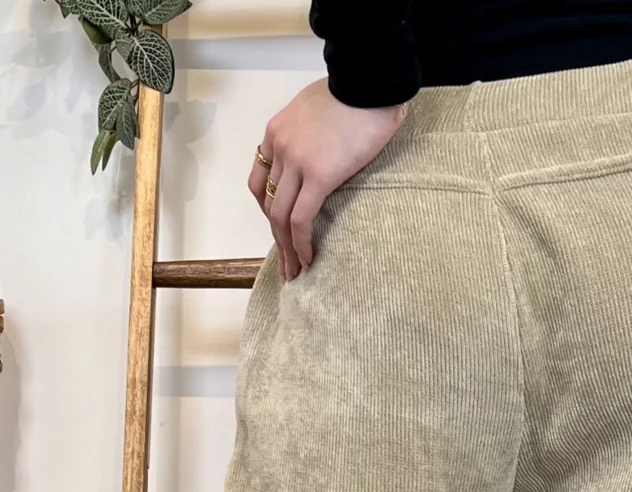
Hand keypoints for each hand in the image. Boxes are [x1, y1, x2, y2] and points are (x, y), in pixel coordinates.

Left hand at [250, 80, 407, 278]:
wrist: (370, 80)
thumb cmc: (355, 91)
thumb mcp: (319, 107)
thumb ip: (312, 133)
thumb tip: (326, 150)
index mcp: (277, 131)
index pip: (262, 178)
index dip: (268, 209)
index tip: (280, 229)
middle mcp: (280, 147)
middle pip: (268, 202)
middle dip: (275, 236)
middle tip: (285, 264)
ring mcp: (296, 161)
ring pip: (280, 216)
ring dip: (286, 248)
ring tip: (296, 271)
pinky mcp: (318, 176)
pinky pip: (301, 219)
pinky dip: (301, 243)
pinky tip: (307, 260)